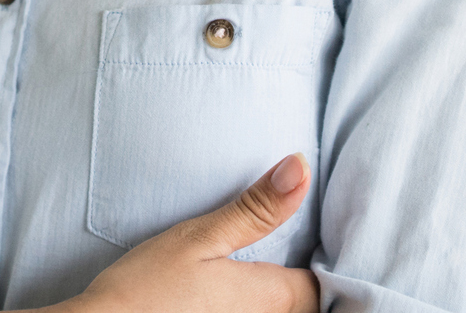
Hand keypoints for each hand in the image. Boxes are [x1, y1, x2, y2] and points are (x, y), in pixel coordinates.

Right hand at [68, 153, 318, 312]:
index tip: (311, 239)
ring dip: (277, 299)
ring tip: (262, 271)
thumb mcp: (200, 237)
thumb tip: (301, 166)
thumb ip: (255, 209)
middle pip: (302, 309)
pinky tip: (229, 296)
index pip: (318, 288)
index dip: (319, 265)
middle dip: (300, 285)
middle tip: (288, 252)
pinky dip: (251, 308)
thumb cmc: (147, 286)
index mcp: (267, 298)